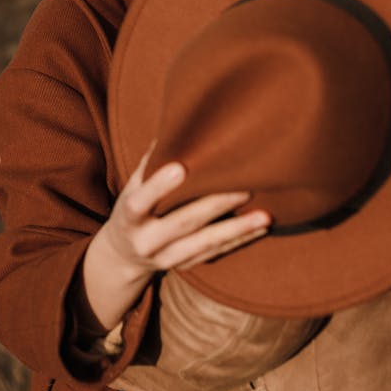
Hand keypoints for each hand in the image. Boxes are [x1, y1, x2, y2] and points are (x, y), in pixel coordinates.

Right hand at [80, 152, 270, 332]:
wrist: (125, 255)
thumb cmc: (136, 207)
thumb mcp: (133, 187)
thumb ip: (152, 161)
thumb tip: (176, 123)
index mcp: (129, 216)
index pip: (141, 202)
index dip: (159, 186)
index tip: (181, 168)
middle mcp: (146, 240)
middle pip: (183, 222)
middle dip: (215, 205)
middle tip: (245, 187)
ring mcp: (165, 257)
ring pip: (204, 243)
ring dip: (237, 229)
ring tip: (265, 216)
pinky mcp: (184, 267)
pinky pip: (214, 253)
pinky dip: (238, 241)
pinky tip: (260, 228)